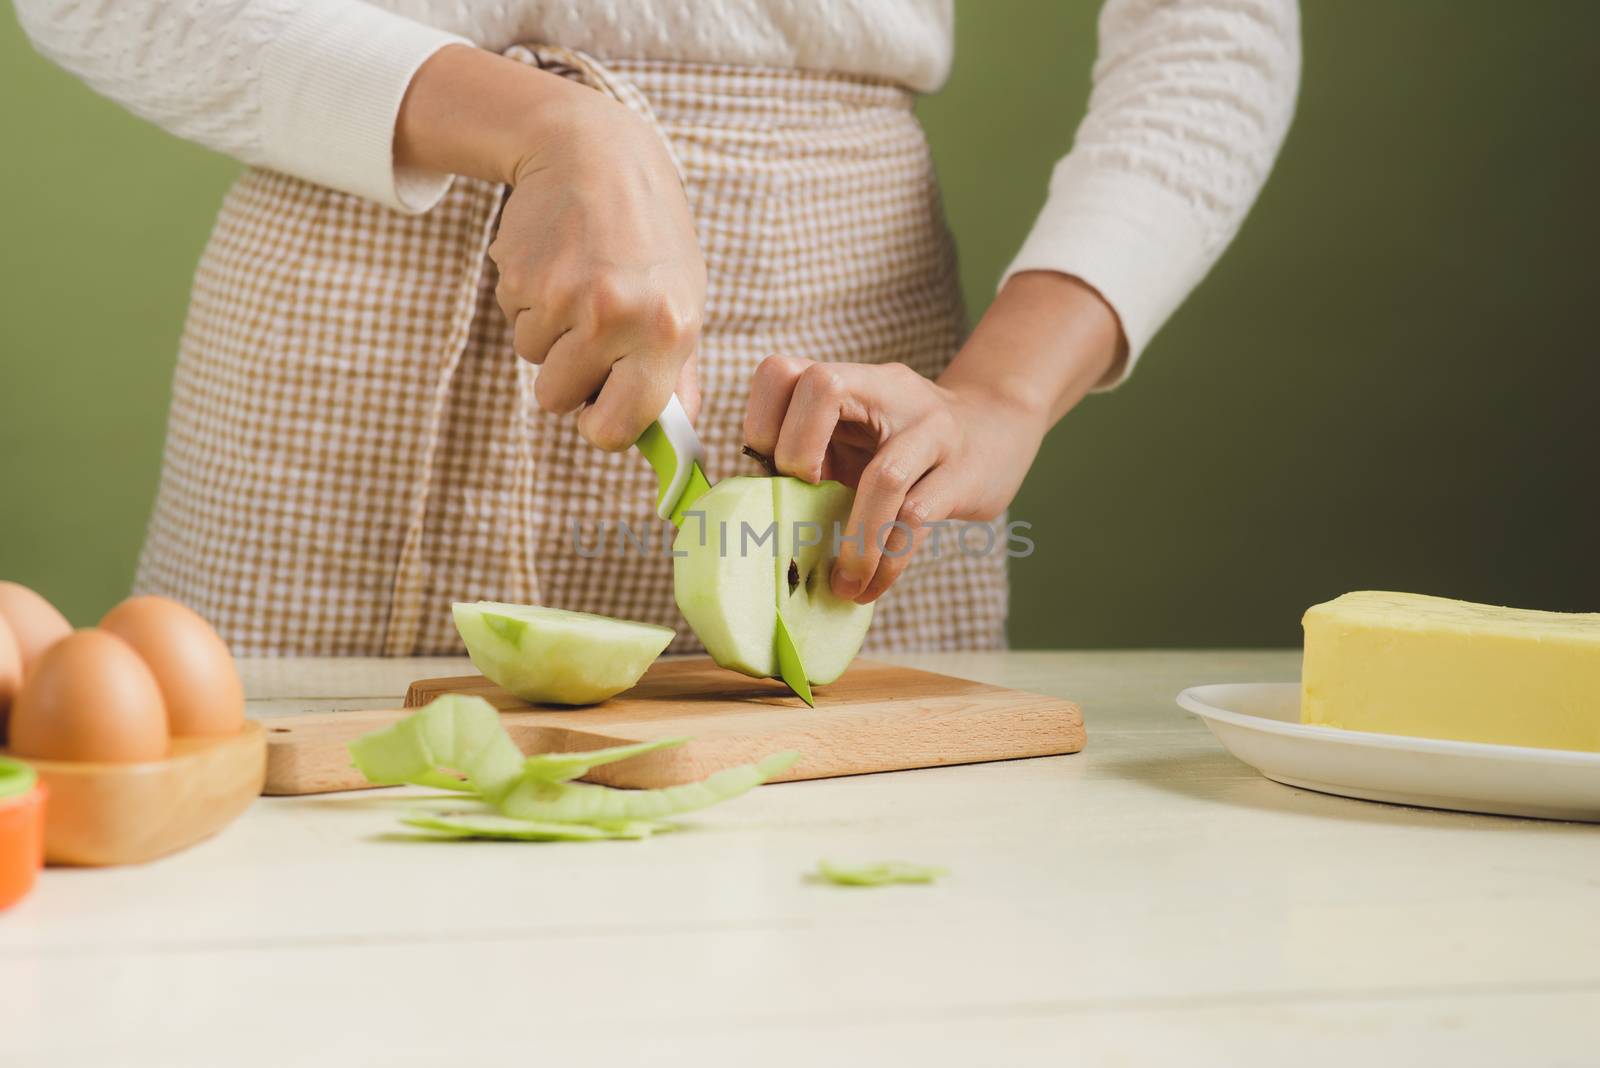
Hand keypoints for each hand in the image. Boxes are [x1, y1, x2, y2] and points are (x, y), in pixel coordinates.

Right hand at [396, 46, 705, 449]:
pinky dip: (529, 301)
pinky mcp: (519, 275)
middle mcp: (615, 316)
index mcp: (667, 330)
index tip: (600, 412)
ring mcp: (562, 295)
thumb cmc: (649, 237)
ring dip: (548, 333)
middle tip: (592, 326)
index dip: (602, 427)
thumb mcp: (683, 300)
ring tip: (578, 281)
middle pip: (558, 399)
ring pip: (532, 360)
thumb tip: (671, 443)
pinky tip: (555, 260)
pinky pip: (515, 320)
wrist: (594, 152)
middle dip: (567, 374)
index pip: (617, 428)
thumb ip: (674, 375)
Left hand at [744, 357, 1046, 603]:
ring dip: (854, 540)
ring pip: (883, 477)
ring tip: (842, 583)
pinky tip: (872, 587)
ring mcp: (931, 429)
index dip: (763, 422)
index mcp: (849, 380)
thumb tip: (754, 514)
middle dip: (796, 454)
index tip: (770, 472)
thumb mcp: (857, 433)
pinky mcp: (962, 473)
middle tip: (797, 508)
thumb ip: (813, 454)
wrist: (997, 428)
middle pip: (823, 386)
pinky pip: (917, 520)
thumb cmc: (905, 442)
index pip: (785, 371)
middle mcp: (888, 391)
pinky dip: (888, 562)